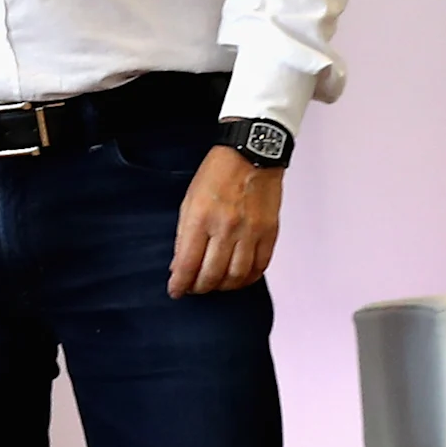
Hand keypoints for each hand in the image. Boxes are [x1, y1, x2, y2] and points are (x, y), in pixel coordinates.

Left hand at [169, 144, 281, 296]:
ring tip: (215, 286)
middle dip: (199, 288)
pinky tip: (238, 279)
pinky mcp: (270, 232)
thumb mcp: (188, 201)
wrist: (252, 155)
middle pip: (212, 274)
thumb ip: (183, 235)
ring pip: (237, 275)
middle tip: (194, 289)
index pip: (187, 264)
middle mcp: (226, 228)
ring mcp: (251, 231)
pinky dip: (248, 278)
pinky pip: (261, 265)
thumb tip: (179, 265)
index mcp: (200, 219)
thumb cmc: (216, 175)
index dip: (180, 284)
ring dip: (223, 286)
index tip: (175, 291)